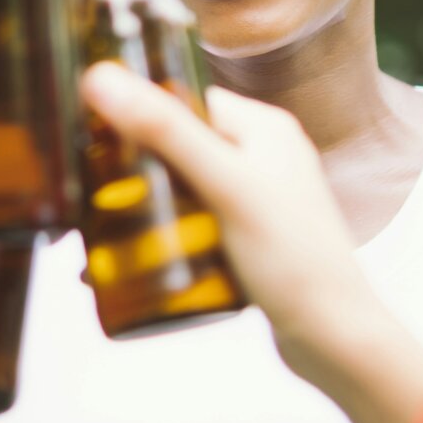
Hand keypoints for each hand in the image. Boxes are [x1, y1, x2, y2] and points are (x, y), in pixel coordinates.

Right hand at [78, 63, 365, 361]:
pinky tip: (129, 263)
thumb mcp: (225, 186)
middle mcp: (262, 157)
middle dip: (130, 168)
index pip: (186, 99)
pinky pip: (192, 227)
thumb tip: (105, 80)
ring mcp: (256, 201)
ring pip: (180, 189)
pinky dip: (161, 239)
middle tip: (86, 192)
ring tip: (95, 232)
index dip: (137, 112)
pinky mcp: (247, 240)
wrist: (337, 341)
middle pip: (177, 146)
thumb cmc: (294, 261)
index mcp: (264, 127)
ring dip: (141, 206)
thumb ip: (167, 131)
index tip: (89, 133)